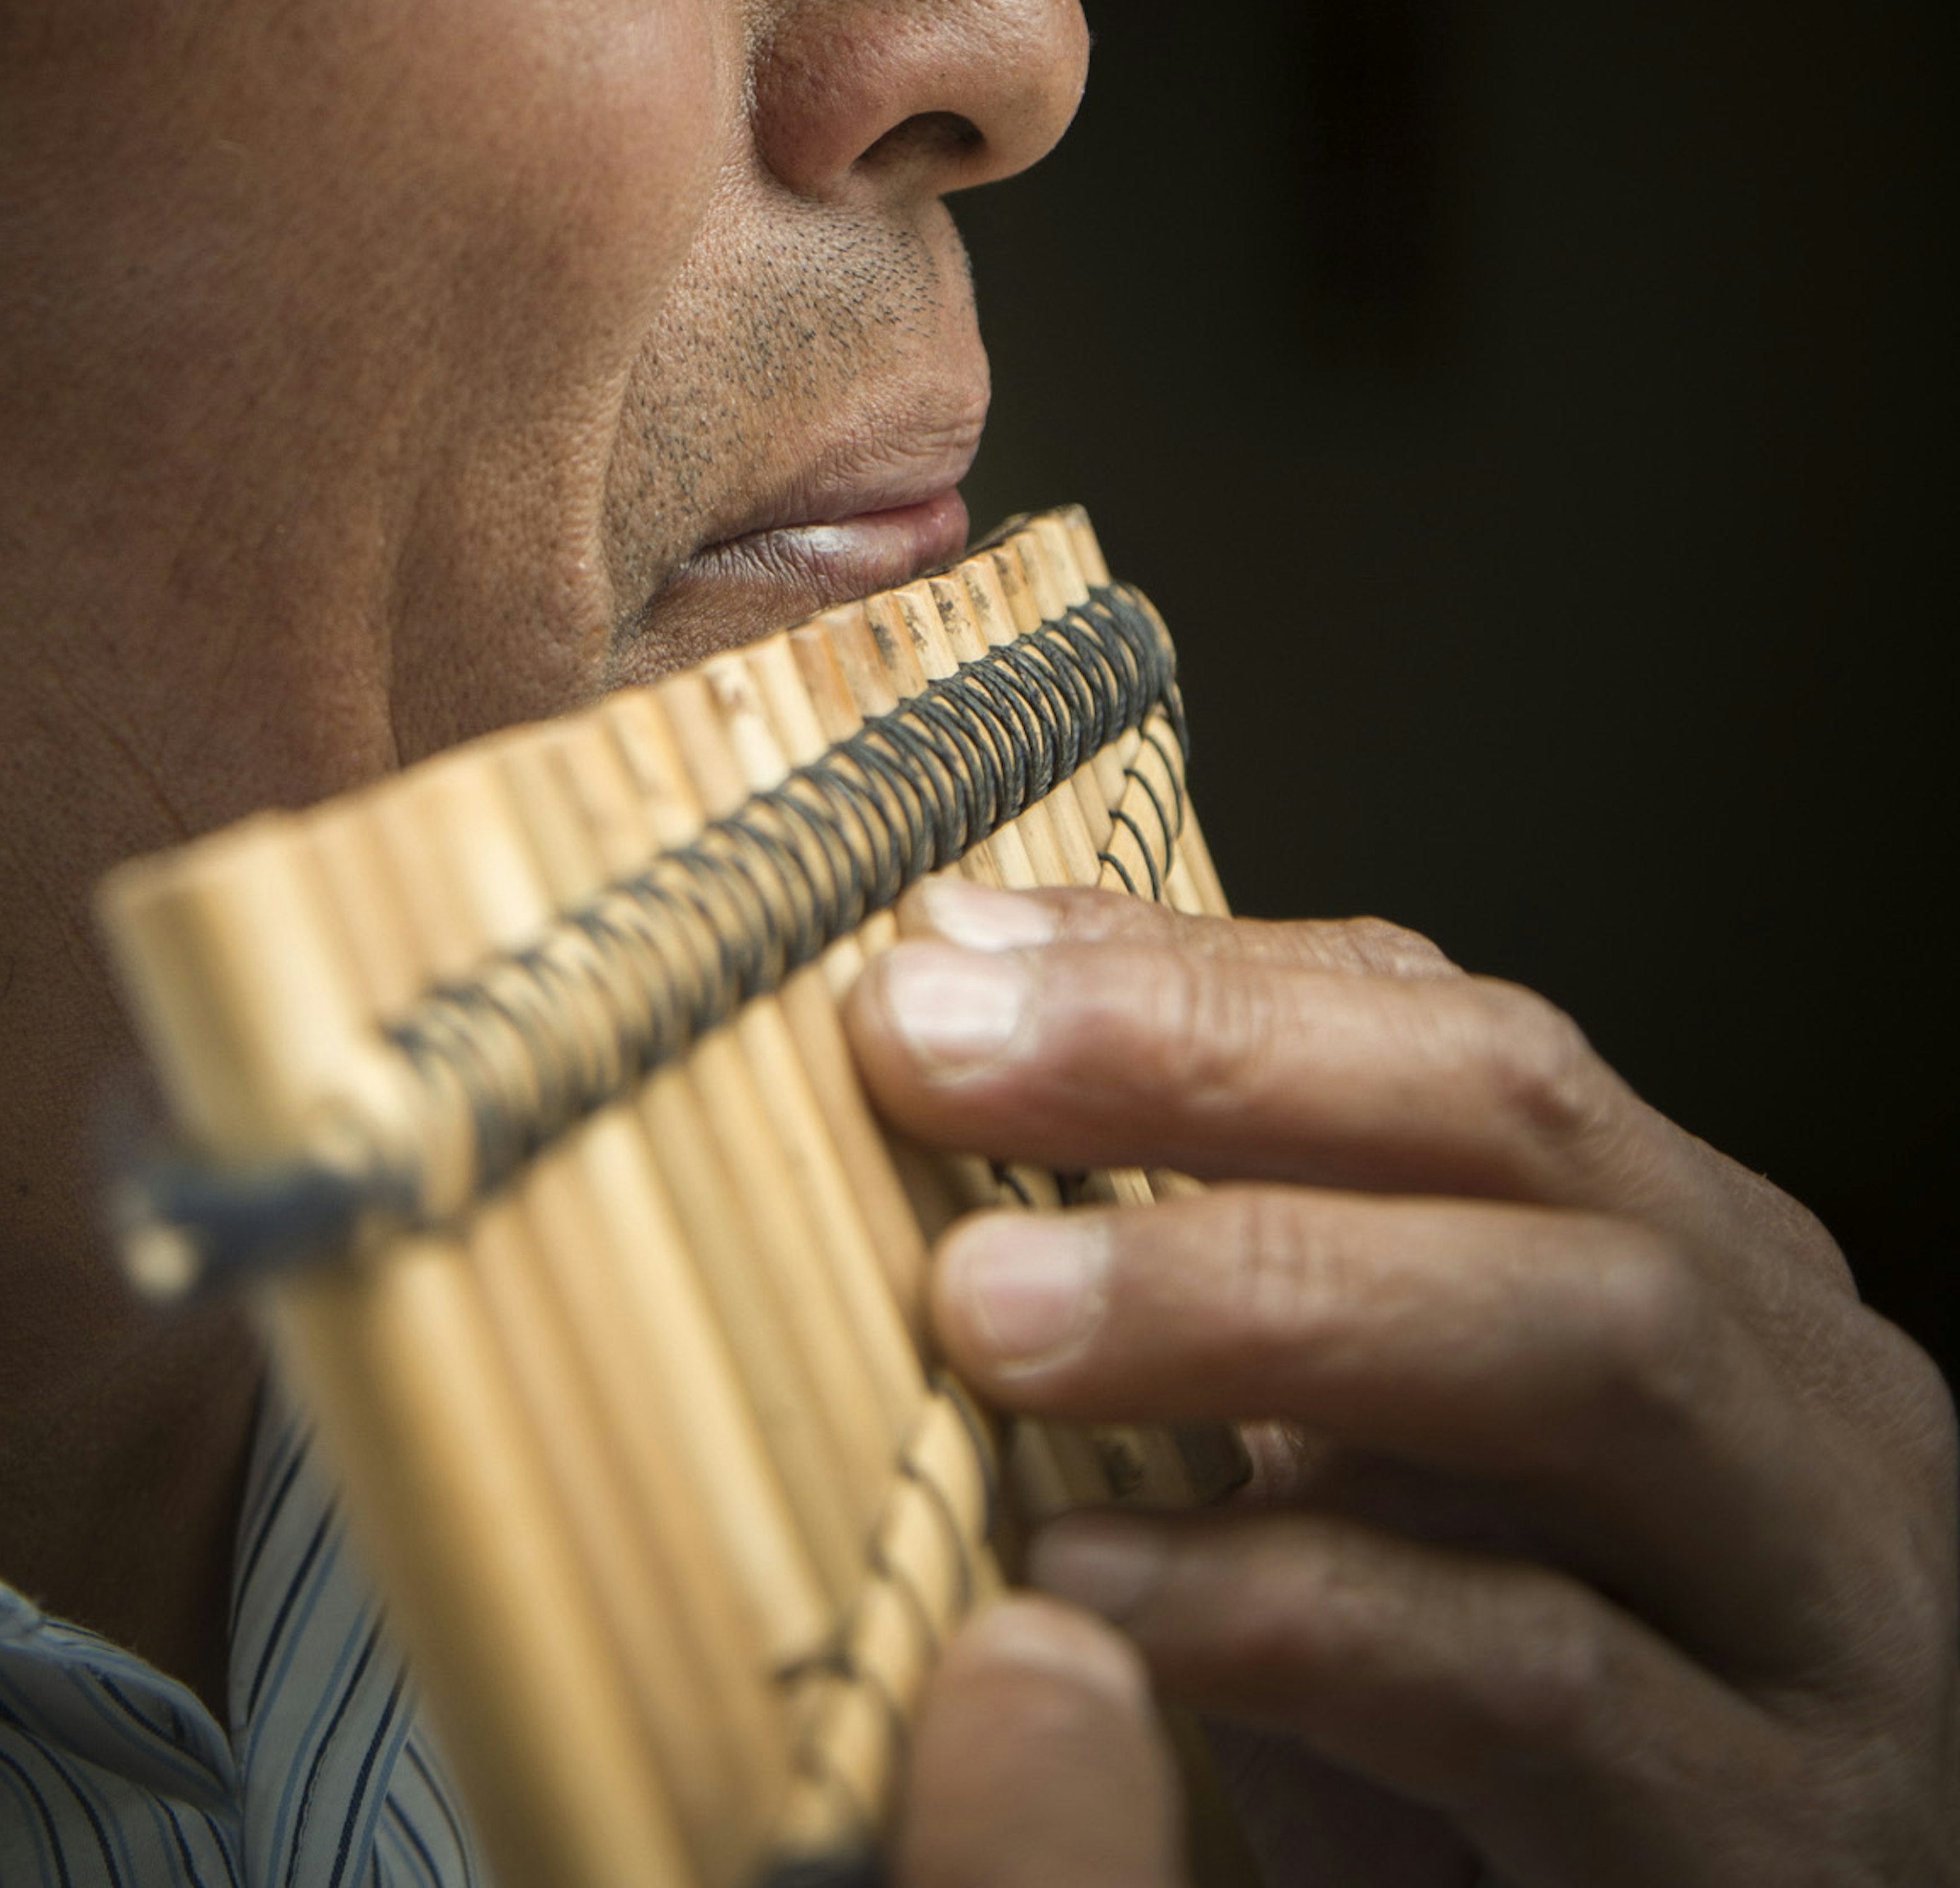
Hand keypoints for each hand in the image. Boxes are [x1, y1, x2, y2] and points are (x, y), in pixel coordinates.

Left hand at [846, 883, 1957, 1887]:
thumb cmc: (1505, 1784)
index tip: (937, 959)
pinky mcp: (1778, 1848)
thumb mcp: (1378, 1504)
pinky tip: (1083, 1583)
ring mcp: (1829, 1621)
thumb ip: (1241, 1305)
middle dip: (1209, 1058)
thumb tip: (958, 1047)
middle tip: (929, 1052)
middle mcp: (1808, 1410)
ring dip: (1252, 1293)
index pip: (1460, 1042)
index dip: (1192, 974)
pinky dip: (1287, 1602)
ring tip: (987, 1303)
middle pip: (1526, 1125)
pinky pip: (1532, 1671)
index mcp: (1719, 1286)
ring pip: (1579, 1347)